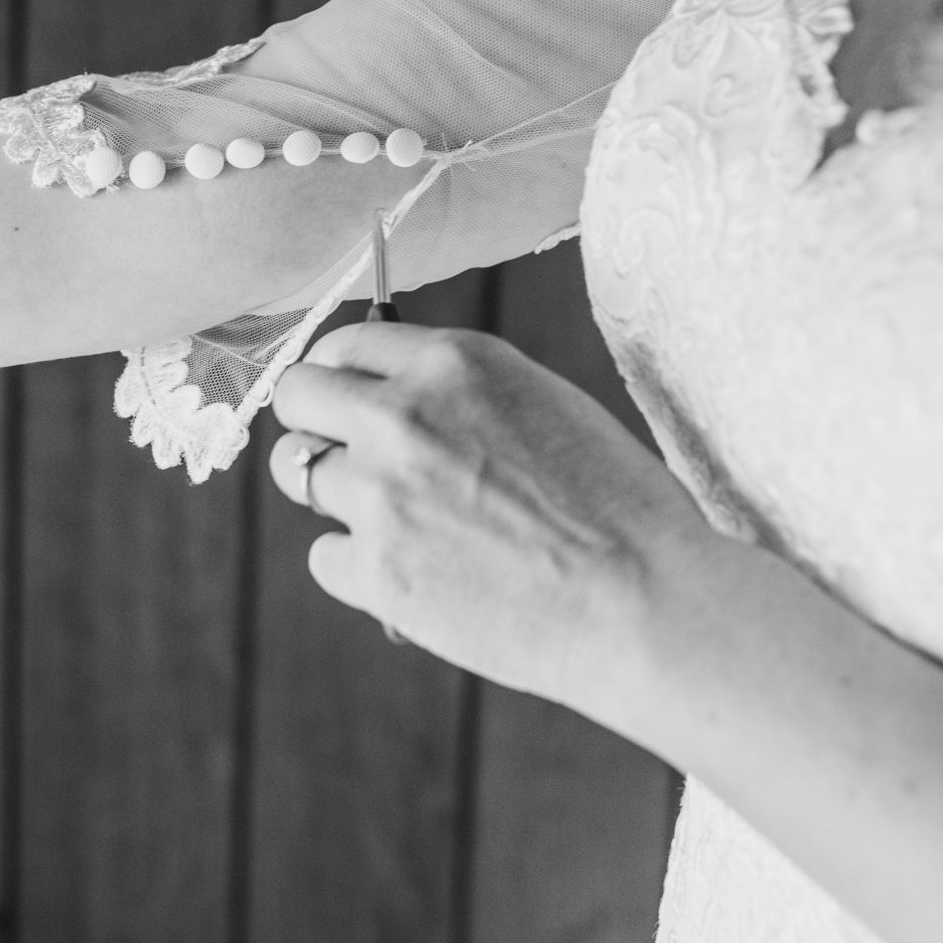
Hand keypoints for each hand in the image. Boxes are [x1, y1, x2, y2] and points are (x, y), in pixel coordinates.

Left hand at [266, 322, 717, 712]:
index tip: (345, 400)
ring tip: (401, 525)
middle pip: (296, 396)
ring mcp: (379, 492)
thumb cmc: (620, 508)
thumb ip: (462, 395)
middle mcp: (402, 413)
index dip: (341, 375)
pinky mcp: (374, 569)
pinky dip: (360, 571)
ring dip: (339, 499)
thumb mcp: (545, 405)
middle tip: (346, 458)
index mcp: (453, 362)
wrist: (645, 599)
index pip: (346, 342)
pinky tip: (419, 581)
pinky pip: (325, 558)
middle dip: (313, 424)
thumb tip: (396, 399)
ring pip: (299, 475)